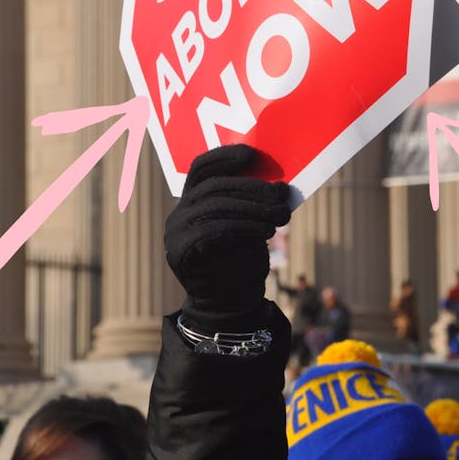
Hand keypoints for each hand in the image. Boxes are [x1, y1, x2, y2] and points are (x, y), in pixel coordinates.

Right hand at [164, 144, 290, 330]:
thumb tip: (278, 183)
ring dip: (253, 208)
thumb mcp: (248, 223)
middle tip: (282, 194)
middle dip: (252, 187)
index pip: (201, 168)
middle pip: (214, 186)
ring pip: (215, 206)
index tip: (252, 154)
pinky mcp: (181, 251)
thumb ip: (251, 201)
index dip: (225, 156)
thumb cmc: (242, 259)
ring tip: (281, 216)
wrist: (230, 306)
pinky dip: (244, 227)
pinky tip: (266, 232)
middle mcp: (179, 213)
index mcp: (191, 201)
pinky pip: (213, 230)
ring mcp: (176, 232)